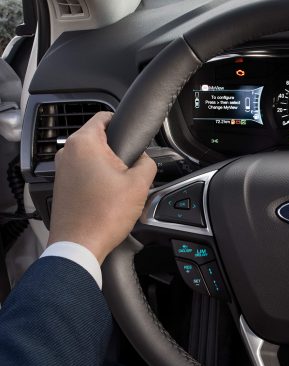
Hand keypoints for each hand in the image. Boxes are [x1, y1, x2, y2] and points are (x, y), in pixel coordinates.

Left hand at [48, 112, 156, 263]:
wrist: (80, 246)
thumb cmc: (103, 215)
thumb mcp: (139, 185)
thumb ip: (147, 163)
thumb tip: (145, 160)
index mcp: (84, 143)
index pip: (104, 116)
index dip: (122, 122)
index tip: (133, 135)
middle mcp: (67, 152)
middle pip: (99, 138)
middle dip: (118, 150)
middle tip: (130, 170)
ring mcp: (61, 169)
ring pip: (91, 157)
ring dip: (108, 167)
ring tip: (120, 188)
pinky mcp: (61, 185)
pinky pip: (83, 173)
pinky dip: (97, 179)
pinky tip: (108, 197)